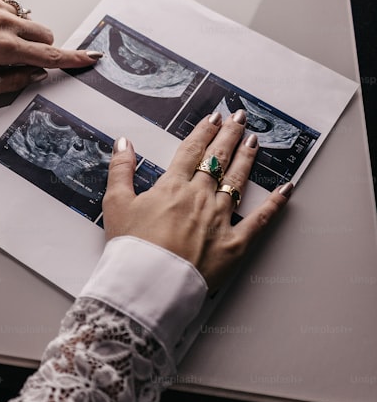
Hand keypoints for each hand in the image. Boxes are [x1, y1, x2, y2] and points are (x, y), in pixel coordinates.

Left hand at [0, 0, 101, 98]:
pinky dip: (5, 15)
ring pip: (27, 18)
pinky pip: (10, 3)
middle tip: (17, 58)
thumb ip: (6, 84)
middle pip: (44, 33)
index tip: (91, 57)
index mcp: (0, 48)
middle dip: (40, 47)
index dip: (73, 58)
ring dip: (20, 32)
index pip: (48, 55)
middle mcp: (2, 21)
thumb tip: (31, 76)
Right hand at [102, 110, 291, 291]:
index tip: (213, 118)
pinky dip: (275, 203)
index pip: (191, 151)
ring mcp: (220, 219)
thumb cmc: (130, 247)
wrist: (148, 283)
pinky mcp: (235, 243)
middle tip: (240, 119)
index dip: (203, 131)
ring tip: (254, 141)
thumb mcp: (115, 204)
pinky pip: (260, 219)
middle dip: (230, 135)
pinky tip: (286, 189)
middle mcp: (200, 197)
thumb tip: (124, 142)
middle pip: (218, 159)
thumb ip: (121, 170)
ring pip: (238, 181)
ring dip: (247, 158)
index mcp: (172, 187)